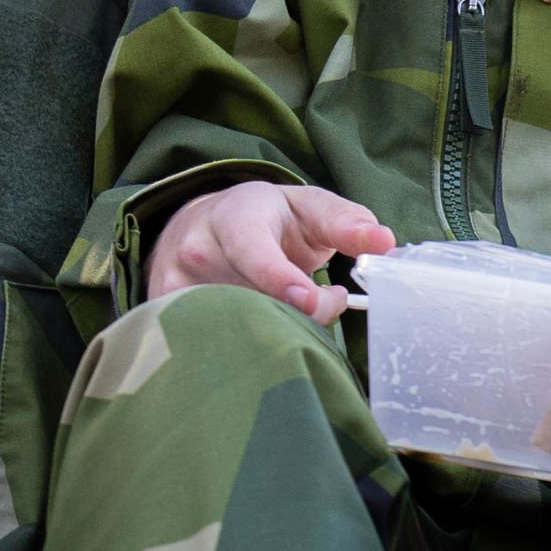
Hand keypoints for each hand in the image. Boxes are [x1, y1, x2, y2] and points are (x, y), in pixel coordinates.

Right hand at [144, 180, 394, 322]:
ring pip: (234, 328)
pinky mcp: (165, 316)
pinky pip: (216, 343)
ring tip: (291, 305)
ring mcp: (174, 288)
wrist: (198, 226)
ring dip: (277, 327)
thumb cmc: (264, 219)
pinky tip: (258, 322)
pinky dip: (249, 342)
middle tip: (325, 299)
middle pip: (252, 300)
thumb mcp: (307, 208)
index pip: (252, 252)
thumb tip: (384, 243)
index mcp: (232, 218)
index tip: (309, 299)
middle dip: (299, 312)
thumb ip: (347, 223)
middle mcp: (195, 251)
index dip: (279, 279)